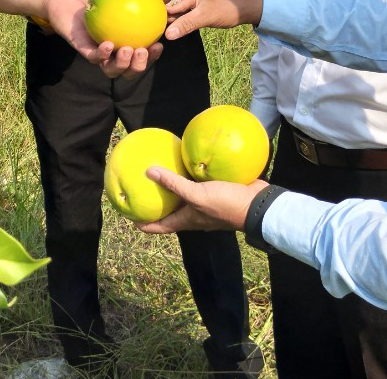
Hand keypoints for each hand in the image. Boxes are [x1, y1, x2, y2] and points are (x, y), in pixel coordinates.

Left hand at [45, 0, 162, 78]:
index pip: (142, 55)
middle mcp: (112, 52)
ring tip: (128, 51)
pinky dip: (101, 54)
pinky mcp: (82, 49)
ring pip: (111, 70)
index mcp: (125, 41)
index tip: (159, 45)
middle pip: (129, 70)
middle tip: (143, 52)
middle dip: (139, 67)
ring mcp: (97, 52)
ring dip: (122, 65)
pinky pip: (92, 57)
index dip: (152, 56)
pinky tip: (108, 45)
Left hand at [135, 166, 266, 233]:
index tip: (129, 217)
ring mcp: (206, 202)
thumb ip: (174, 184)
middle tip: (142, 189)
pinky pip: (198, 182)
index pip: (159, 226)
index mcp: (187, 220)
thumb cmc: (225, 205)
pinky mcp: (216, 190)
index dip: (144, 224)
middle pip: (170, 211)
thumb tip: (149, 171)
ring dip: (173, 186)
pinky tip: (186, 160)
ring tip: (160, 170)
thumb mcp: (197, 195)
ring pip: (184, 195)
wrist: (257, 204)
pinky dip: (190, 174)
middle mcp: (194, 213)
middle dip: (156, 203)